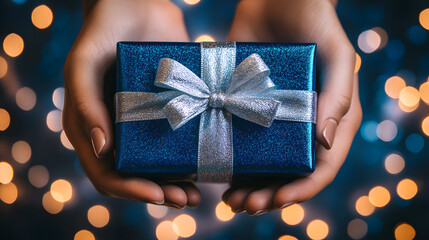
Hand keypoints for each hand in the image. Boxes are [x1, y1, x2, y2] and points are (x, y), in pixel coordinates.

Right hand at [63, 0, 200, 208]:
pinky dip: (191, 159)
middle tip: (187, 199)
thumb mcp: (85, 63)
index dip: (131, 189)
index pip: (106, 174)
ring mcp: (144, 124)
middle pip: (137, 177)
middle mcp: (118, 132)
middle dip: (161, 192)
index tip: (158, 193)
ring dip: (179, 183)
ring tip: (200, 194)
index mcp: (92, 127)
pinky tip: (209, 165)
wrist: (138, 4)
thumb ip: (85, 104)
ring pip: (160, 166)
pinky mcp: (170, 111)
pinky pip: (178, 142)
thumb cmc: (104, 30)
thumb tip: (101, 149)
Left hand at [223, 0, 361, 214]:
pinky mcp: (243, 103)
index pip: (321, 166)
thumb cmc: (315, 20)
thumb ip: (338, 96)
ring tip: (228, 198)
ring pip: (260, 162)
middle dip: (267, 194)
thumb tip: (324, 143)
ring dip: (245, 184)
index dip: (301, 188)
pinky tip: (211, 168)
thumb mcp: (338, 55)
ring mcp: (270, 116)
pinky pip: (236, 136)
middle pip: (287, 172)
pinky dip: (226, 157)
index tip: (276, 198)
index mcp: (328, 117)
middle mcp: (299, 123)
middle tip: (243, 204)